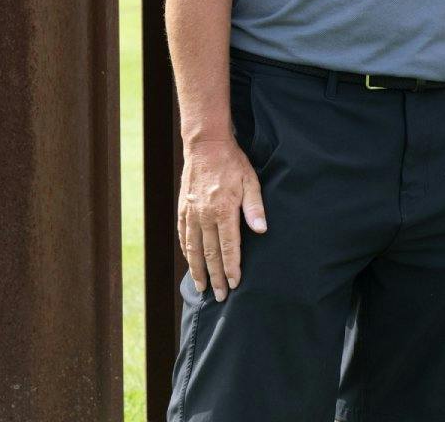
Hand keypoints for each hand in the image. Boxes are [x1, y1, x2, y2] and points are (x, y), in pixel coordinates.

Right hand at [178, 137, 266, 301]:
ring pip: (193, 248)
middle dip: (215, 276)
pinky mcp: (183, 209)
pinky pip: (183, 235)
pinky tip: (190, 261)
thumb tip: (262, 230)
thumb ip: (255, 207)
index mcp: (223, 211)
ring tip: (201, 287)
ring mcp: (191, 213)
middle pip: (210, 253)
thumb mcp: (251, 181)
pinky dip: (186, 251)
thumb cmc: (233, 164)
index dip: (231, 268)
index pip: (229, 247)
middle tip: (219, 296)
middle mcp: (204, 215)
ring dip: (198, 269)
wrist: (205, 146)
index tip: (234, 284)